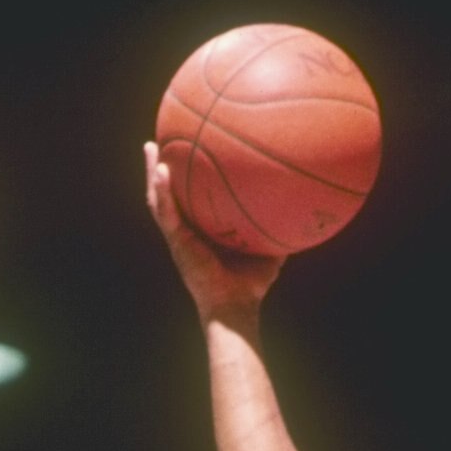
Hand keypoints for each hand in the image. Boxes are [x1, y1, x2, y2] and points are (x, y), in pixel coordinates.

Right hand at [144, 141, 284, 319]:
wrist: (236, 306)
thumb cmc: (250, 286)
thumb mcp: (268, 253)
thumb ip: (276, 232)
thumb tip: (299, 214)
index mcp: (201, 233)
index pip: (189, 200)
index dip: (184, 179)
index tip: (184, 153)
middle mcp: (186, 233)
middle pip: (168, 195)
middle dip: (160, 168)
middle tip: (156, 143)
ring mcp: (179, 237)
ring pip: (159, 200)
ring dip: (153, 173)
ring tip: (151, 148)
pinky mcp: (177, 242)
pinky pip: (166, 213)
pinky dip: (162, 191)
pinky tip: (161, 170)